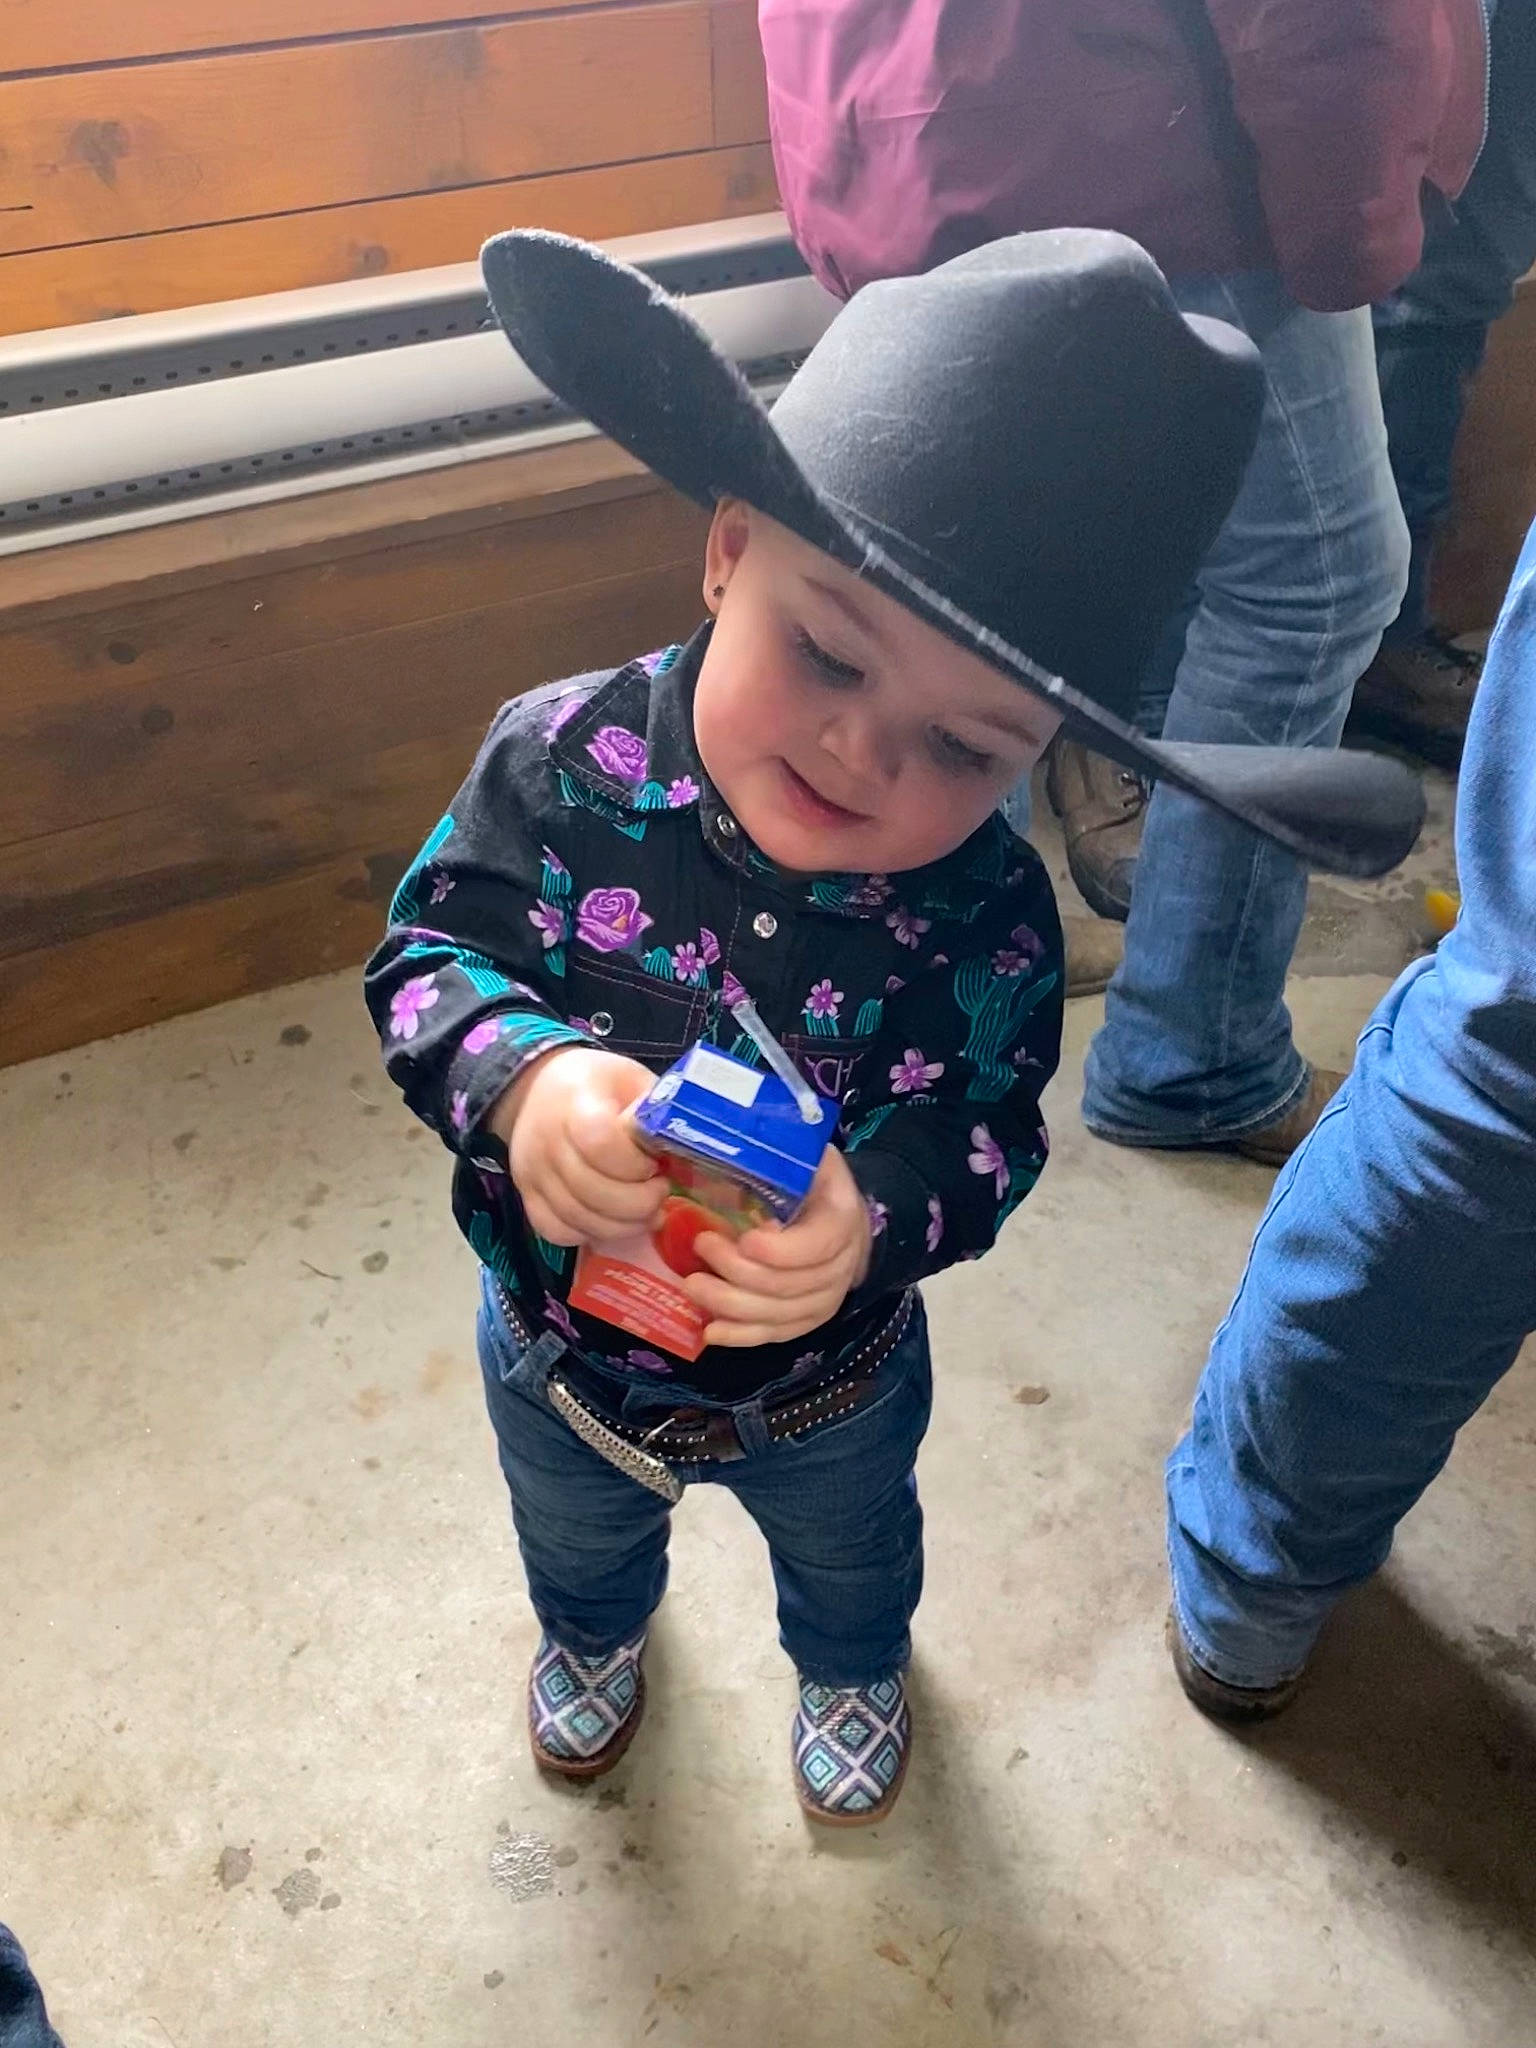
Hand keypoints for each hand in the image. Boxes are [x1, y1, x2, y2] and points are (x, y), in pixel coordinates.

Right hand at [491, 1048, 664, 1246]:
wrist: (539, 1088)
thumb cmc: (598, 1085)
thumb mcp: (634, 1081)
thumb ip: (657, 1116)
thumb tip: (685, 1158)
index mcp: (576, 1102)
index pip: (600, 1143)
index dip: (634, 1165)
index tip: (655, 1165)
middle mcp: (546, 1139)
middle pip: (590, 1190)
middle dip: (638, 1203)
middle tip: (659, 1192)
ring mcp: (532, 1172)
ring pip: (577, 1218)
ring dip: (622, 1226)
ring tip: (645, 1212)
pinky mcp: (527, 1195)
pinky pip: (556, 1232)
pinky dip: (590, 1234)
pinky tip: (613, 1221)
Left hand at [683, 1147, 872, 1347]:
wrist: (838, 1212)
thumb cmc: (810, 1179)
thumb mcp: (803, 1157)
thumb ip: (777, 1162)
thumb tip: (724, 1153)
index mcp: (842, 1217)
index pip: (817, 1246)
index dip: (780, 1251)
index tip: (744, 1239)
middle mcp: (843, 1265)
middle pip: (790, 1286)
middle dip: (738, 1272)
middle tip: (700, 1247)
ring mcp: (828, 1297)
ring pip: (780, 1315)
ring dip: (731, 1304)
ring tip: (692, 1285)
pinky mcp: (809, 1318)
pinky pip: (777, 1334)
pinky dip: (742, 1335)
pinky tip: (711, 1331)